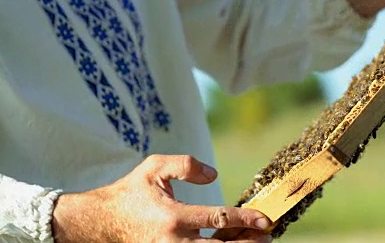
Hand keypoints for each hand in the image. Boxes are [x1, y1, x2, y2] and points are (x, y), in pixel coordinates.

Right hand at [52, 155, 271, 241]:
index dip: (244, 219)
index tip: (264, 219)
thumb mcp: (154, 167)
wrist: (100, 222)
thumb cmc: (130, 191)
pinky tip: (229, 242)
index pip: (218, 219)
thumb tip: (213, 175)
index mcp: (173, 216)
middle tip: (267, 237)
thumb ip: (185, 165)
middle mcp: (173, 240)